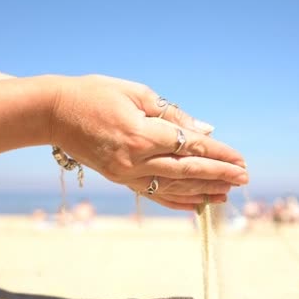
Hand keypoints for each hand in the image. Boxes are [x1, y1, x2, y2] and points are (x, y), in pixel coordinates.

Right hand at [49, 74, 247, 210]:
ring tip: (227, 194)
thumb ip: (173, 115)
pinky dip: (176, 201)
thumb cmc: (95, 94)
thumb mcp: (137, 93)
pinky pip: (153, 195)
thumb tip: (205, 130)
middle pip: (187, 170)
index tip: (240, 159)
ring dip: (203, 190)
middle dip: (219, 175)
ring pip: (173, 187)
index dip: (219, 154)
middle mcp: (135, 159)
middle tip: (244, 178)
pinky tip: (196, 205)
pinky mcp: (118, 180)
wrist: (54, 113)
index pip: (191, 146)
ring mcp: (125, 174)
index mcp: (142, 133)